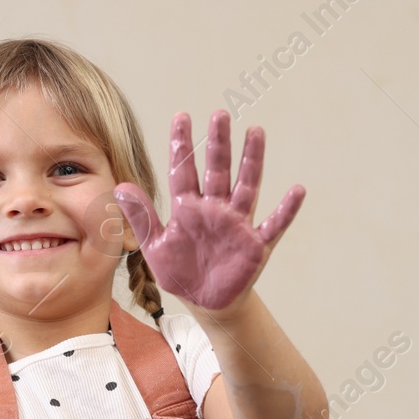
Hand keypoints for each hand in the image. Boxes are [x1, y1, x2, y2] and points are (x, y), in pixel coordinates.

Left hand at [113, 110, 304, 312]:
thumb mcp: (155, 247)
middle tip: (220, 115)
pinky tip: (297, 190)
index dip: (182, 145)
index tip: (181, 117)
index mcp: (188, 208)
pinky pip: (274, 224)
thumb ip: (141, 217)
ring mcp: (237, 224)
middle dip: (219, 143)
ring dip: (252, 161)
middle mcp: (215, 209)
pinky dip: (286, 209)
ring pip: (246, 186)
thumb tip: (120, 186)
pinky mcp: (256, 245)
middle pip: (218, 170)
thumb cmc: (181, 273)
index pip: (183, 171)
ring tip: (256, 132)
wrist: (206, 303)